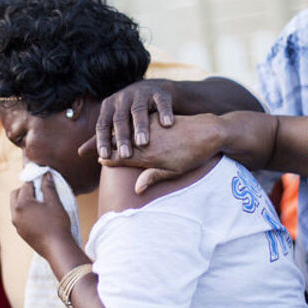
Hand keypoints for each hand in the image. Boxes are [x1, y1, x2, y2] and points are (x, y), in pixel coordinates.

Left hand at [10, 173, 74, 256]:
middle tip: (39, 191)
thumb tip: (46, 174)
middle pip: (15, 194)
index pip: (26, 185)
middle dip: (25, 190)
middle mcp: (15, 214)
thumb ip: (49, 187)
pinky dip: (25, 212)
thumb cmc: (57, 224)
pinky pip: (18, 217)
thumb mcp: (54, 203)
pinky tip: (38, 215)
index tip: (43, 180)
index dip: (35, 181)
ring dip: (24, 201)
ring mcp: (16, 224)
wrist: (57, 248)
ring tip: (39, 203)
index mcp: (22, 204)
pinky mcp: (20, 232)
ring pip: (15, 206)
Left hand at [86, 79, 174, 159]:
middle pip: (120, 118)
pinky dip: (164, 112)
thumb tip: (80, 153)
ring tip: (143, 143)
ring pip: (139, 110)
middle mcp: (123, 98)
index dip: (102, 140)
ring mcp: (141, 94)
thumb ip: (101, 138)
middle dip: (122, 136)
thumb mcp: (115, 122)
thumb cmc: (130, 113)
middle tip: (125, 155)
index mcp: (109, 106)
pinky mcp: (159, 93)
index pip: (103, 124)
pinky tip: (167, 125)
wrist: (154, 91)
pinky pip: (161, 102)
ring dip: (140, 126)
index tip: (104, 156)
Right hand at [97, 113, 224, 193]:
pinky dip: (128, 124)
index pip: (122, 157)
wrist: (209, 132)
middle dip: (108, 145)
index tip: (101, 159)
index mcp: (149, 156)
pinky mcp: (156, 118)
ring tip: (107, 137)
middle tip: (98, 148)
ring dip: (116, 134)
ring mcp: (150, 127)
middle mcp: (146, 141)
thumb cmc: (194, 156)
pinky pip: (136, 121)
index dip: (110, 159)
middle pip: (121, 143)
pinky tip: (125, 125)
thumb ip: (153, 177)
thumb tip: (137, 189)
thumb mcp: (175, 171)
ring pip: (127, 130)